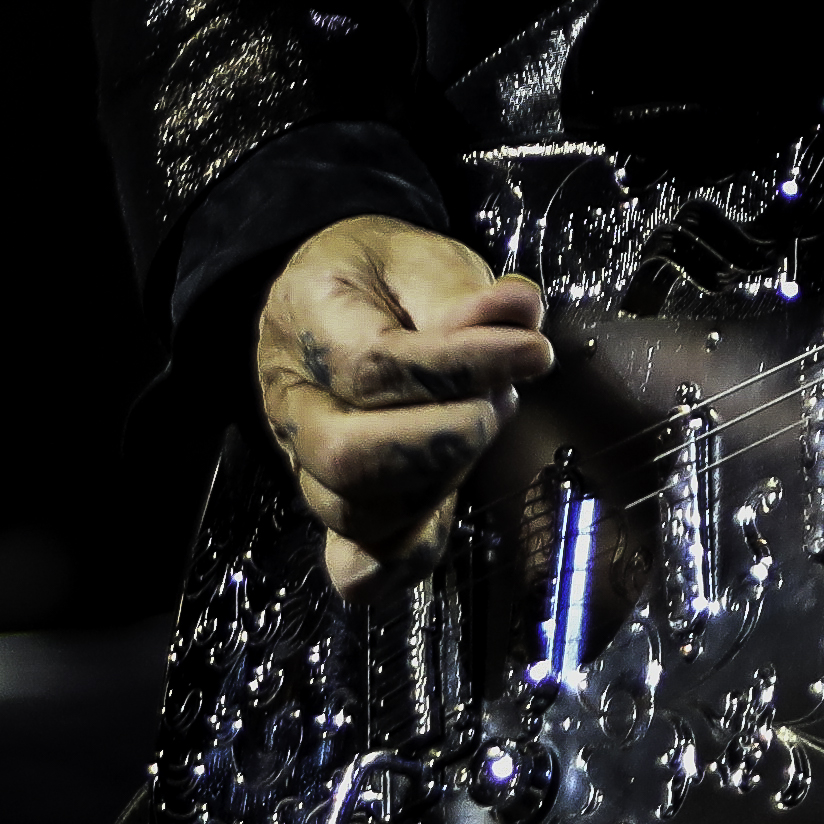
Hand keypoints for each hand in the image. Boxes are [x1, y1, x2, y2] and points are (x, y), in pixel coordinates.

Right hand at [254, 214, 550, 589]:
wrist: (336, 299)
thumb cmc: (385, 278)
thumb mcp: (419, 258)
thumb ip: (463, 292)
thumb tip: (518, 314)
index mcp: (306, 318)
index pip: (373, 367)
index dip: (462, 368)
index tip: (534, 353)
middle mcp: (290, 400)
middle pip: (349, 458)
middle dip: (445, 441)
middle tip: (495, 405)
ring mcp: (300, 461)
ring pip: (353, 512)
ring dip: (438, 485)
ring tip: (478, 429)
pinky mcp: (329, 504)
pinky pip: (355, 565)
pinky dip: (407, 557)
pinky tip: (447, 516)